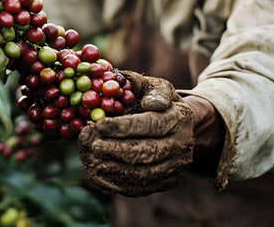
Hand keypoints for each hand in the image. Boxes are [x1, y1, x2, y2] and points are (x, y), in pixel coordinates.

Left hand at [78, 71, 193, 196]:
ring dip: (113, 167)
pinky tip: (98, 171)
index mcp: (179, 117)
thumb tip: (141, 97)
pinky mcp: (166, 183)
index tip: (99, 125)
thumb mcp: (155, 86)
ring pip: (142, 173)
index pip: (151, 124)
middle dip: (115, 149)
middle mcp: (181, 144)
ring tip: (92, 157)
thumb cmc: (158, 100)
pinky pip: (140, 188)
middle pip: (147, 152)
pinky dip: (116, 182)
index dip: (123, 127)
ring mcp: (175, 167)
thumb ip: (145, 86)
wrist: (181, 126)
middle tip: (92, 143)